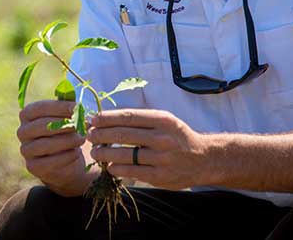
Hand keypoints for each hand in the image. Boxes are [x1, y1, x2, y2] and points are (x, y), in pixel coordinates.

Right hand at [17, 100, 91, 194]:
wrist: (65, 158)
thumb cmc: (65, 130)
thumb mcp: (66, 116)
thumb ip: (67, 104)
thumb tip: (70, 93)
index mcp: (27, 114)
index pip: (41, 108)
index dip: (60, 107)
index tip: (78, 108)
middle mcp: (22, 131)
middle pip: (43, 126)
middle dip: (66, 124)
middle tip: (84, 125)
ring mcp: (25, 150)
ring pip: (47, 144)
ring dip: (68, 140)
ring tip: (82, 138)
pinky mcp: (32, 166)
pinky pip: (50, 162)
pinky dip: (66, 156)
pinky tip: (76, 152)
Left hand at [87, 109, 208, 190]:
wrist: (203, 159)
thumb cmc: (178, 136)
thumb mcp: (165, 120)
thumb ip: (141, 119)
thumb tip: (108, 118)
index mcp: (162, 120)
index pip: (128, 116)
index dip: (107, 118)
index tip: (93, 119)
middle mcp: (161, 137)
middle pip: (122, 134)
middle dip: (101, 134)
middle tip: (89, 135)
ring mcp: (161, 158)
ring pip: (124, 155)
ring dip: (104, 153)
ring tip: (95, 152)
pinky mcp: (159, 176)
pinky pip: (131, 171)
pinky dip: (116, 168)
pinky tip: (110, 165)